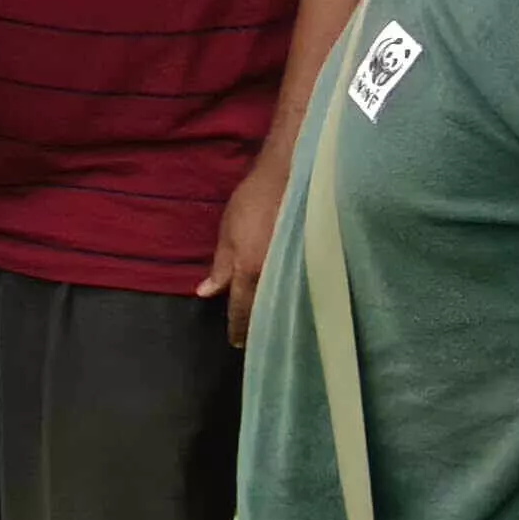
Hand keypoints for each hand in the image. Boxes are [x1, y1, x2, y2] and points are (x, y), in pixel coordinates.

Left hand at [199, 162, 287, 345]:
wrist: (291, 176)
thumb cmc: (252, 201)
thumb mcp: (227, 232)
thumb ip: (219, 267)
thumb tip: (205, 293)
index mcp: (248, 269)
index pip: (241, 308)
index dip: (238, 327)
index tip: (236, 343)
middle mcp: (273, 275)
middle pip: (265, 311)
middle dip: (259, 328)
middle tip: (255, 343)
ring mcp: (296, 270)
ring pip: (285, 303)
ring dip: (277, 316)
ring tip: (273, 330)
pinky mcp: (313, 261)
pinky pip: (302, 289)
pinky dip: (295, 300)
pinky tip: (294, 307)